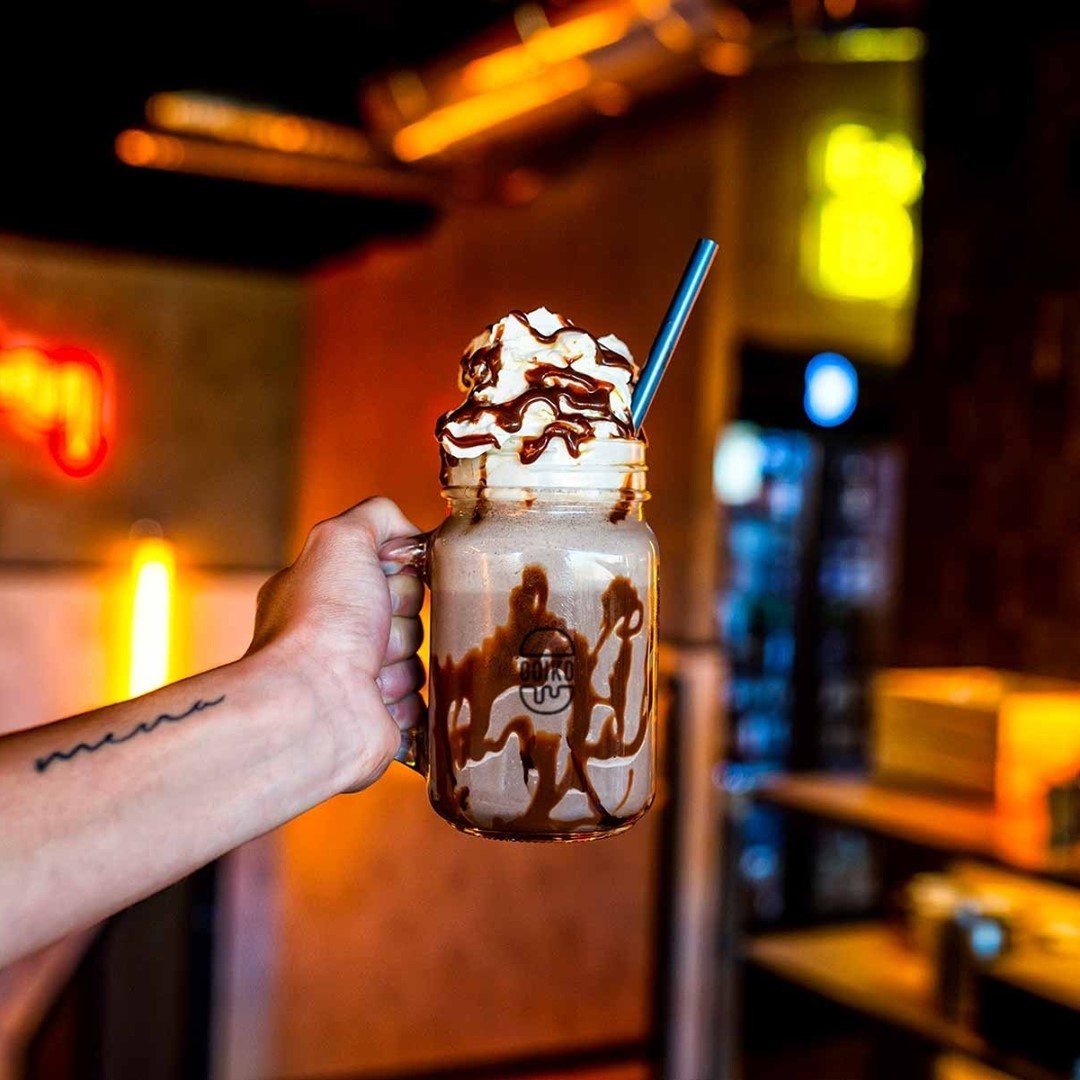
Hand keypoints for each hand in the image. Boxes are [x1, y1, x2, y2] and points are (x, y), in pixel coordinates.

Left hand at [247, 497, 425, 791]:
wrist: (315, 706)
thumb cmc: (320, 624)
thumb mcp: (341, 539)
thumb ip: (376, 516)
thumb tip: (410, 531)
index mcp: (324, 593)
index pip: (391, 571)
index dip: (397, 577)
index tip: (382, 583)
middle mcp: (337, 633)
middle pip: (411, 614)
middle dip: (402, 620)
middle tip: (374, 631)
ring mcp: (358, 677)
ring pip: (420, 657)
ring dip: (403, 662)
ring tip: (371, 671)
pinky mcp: (380, 716)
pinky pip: (421, 700)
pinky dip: (406, 699)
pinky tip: (378, 700)